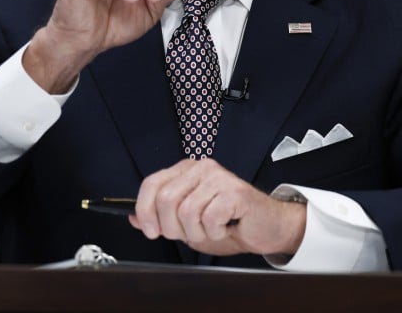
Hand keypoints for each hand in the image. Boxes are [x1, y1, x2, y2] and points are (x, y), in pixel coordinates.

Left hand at [129, 158, 305, 256]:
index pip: (151, 183)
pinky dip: (214, 233)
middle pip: (165, 199)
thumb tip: (134, 218)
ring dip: (195, 233)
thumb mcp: (188, 223)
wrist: (267, 228)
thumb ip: (161, 218)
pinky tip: (224, 229)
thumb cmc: (229, 223)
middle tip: (187, 234)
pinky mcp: (235, 191)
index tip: (150, 230)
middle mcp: (200, 168)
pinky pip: (209, 218)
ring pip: (186, 211)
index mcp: (185, 170)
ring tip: (209, 231)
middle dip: (171, 227)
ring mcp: (218, 177)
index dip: (145, 210)